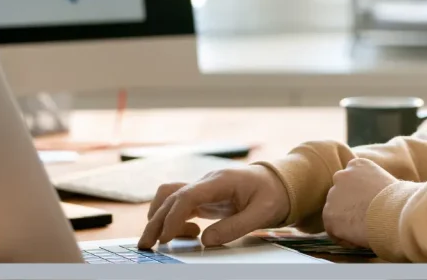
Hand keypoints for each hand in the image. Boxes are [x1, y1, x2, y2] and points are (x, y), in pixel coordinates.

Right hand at [137, 164, 289, 249]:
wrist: (279, 182)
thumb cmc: (273, 194)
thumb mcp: (262, 213)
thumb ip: (234, 227)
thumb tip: (205, 241)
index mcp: (221, 181)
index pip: (188, 194)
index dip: (173, 216)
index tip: (166, 237)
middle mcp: (207, 182)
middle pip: (172, 196)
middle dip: (156, 221)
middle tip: (147, 245)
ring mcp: (204, 189)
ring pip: (170, 198)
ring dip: (160, 217)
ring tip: (164, 241)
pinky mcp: (204, 198)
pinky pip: (180, 205)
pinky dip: (173, 218)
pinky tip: (188, 234)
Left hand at [322, 158, 396, 247]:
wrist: (395, 212)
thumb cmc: (400, 200)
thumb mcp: (388, 181)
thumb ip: (373, 184)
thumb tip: (374, 196)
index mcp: (357, 165)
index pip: (351, 179)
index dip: (358, 194)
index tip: (368, 204)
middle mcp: (341, 176)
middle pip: (340, 194)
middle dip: (349, 206)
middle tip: (365, 218)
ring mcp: (333, 196)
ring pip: (335, 212)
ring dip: (346, 221)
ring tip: (365, 229)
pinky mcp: (329, 216)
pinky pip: (334, 231)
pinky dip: (344, 237)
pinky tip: (360, 237)